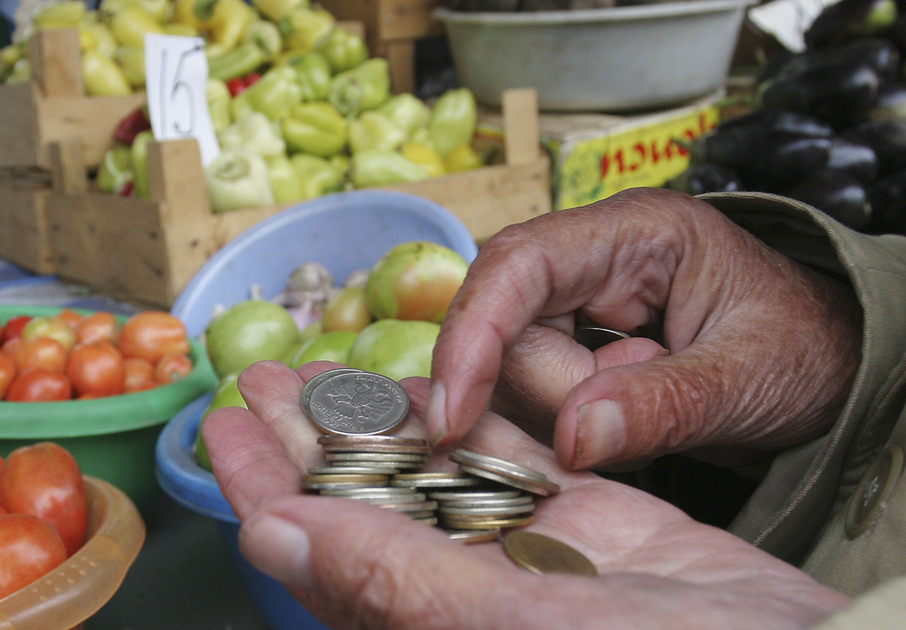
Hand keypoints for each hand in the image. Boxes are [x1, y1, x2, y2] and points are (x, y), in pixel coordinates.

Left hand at [203, 360, 849, 629]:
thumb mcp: (519, 623)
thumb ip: (394, 580)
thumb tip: (273, 535)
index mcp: (432, 623)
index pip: (322, 554)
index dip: (267, 487)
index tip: (224, 426)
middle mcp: (470, 593)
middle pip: (368, 505)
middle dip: (311, 438)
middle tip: (263, 376)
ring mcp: (534, 556)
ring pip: (436, 475)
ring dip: (381, 418)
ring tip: (329, 367)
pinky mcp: (595, 525)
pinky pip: (515, 460)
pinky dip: (474, 417)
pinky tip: (432, 382)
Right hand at [427, 188, 861, 470]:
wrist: (828, 364)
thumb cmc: (805, 350)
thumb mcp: (748, 379)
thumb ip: (663, 405)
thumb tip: (572, 439)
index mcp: (636, 231)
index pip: (520, 265)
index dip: (472, 335)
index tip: (451, 416)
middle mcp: (592, 255)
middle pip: (508, 328)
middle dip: (554, 392)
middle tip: (626, 422)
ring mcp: (577, 298)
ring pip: (513, 366)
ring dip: (565, 410)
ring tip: (646, 413)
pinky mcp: (573, 339)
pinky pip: (534, 388)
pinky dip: (564, 419)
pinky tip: (618, 421)